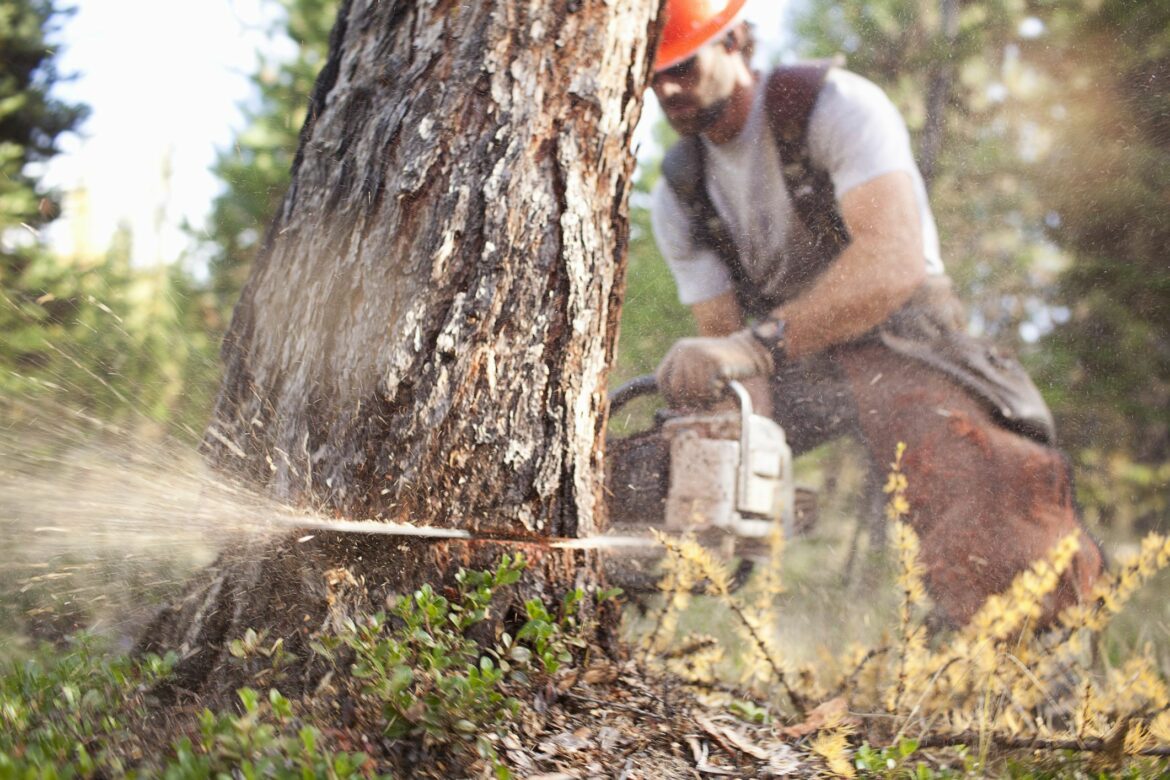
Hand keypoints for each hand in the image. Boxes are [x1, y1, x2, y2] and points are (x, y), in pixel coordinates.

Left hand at [655, 330, 772, 406]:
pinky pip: (709, 391)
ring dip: (705, 399)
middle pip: (676, 388)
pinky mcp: (715, 364)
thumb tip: (672, 404)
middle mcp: (686, 350)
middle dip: (688, 400)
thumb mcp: (697, 362)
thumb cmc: (722, 363)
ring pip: (693, 392)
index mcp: (679, 349)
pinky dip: (716, 396)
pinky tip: (722, 389)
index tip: (678, 406)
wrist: (749, 351)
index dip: (668, 396)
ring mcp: (700, 356)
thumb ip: (683, 377)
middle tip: (702, 402)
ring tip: (716, 392)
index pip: (662, 378)